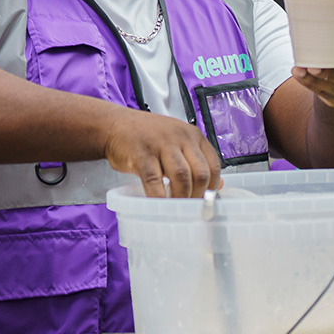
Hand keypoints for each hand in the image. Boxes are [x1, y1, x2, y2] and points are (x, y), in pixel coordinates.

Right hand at [102, 108, 221, 198]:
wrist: (115, 125)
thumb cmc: (147, 136)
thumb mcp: (177, 142)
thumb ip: (197, 160)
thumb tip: (218, 184)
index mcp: (192, 135)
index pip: (213, 163)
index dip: (212, 186)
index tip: (207, 200)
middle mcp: (180, 137)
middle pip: (199, 172)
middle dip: (198, 195)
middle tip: (191, 208)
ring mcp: (160, 144)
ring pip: (181, 176)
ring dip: (181, 198)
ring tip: (177, 208)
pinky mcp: (141, 155)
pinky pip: (154, 181)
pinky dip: (159, 197)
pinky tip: (159, 204)